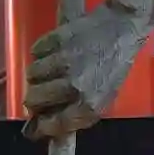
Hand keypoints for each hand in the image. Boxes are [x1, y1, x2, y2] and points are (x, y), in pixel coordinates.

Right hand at [24, 5, 144, 138]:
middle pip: (33, 99)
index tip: (35, 128)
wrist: (122, 27)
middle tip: (40, 94)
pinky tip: (55, 52)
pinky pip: (35, 53)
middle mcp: (74, 85)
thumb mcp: (105, 96)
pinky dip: (41, 54)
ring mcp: (63, 61)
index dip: (41, 127)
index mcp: (90, 104)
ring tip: (50, 70)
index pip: (54, 123)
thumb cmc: (115, 65)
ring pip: (31, 76)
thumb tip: (47, 125)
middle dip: (34, 100)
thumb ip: (78, 113)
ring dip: (37, 76)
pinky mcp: (55, 40)